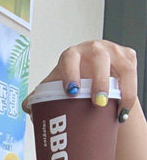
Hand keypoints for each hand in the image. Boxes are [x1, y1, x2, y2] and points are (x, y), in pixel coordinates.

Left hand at [22, 39, 137, 120]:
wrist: (93, 78)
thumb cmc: (72, 81)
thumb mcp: (55, 87)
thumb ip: (39, 96)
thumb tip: (28, 107)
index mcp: (71, 56)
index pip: (69, 59)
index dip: (70, 73)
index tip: (71, 92)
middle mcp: (92, 49)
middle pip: (98, 58)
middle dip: (99, 80)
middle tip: (97, 102)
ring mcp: (112, 51)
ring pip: (121, 65)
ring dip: (122, 88)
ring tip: (117, 110)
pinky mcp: (127, 58)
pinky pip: (132, 73)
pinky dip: (130, 93)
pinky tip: (124, 110)